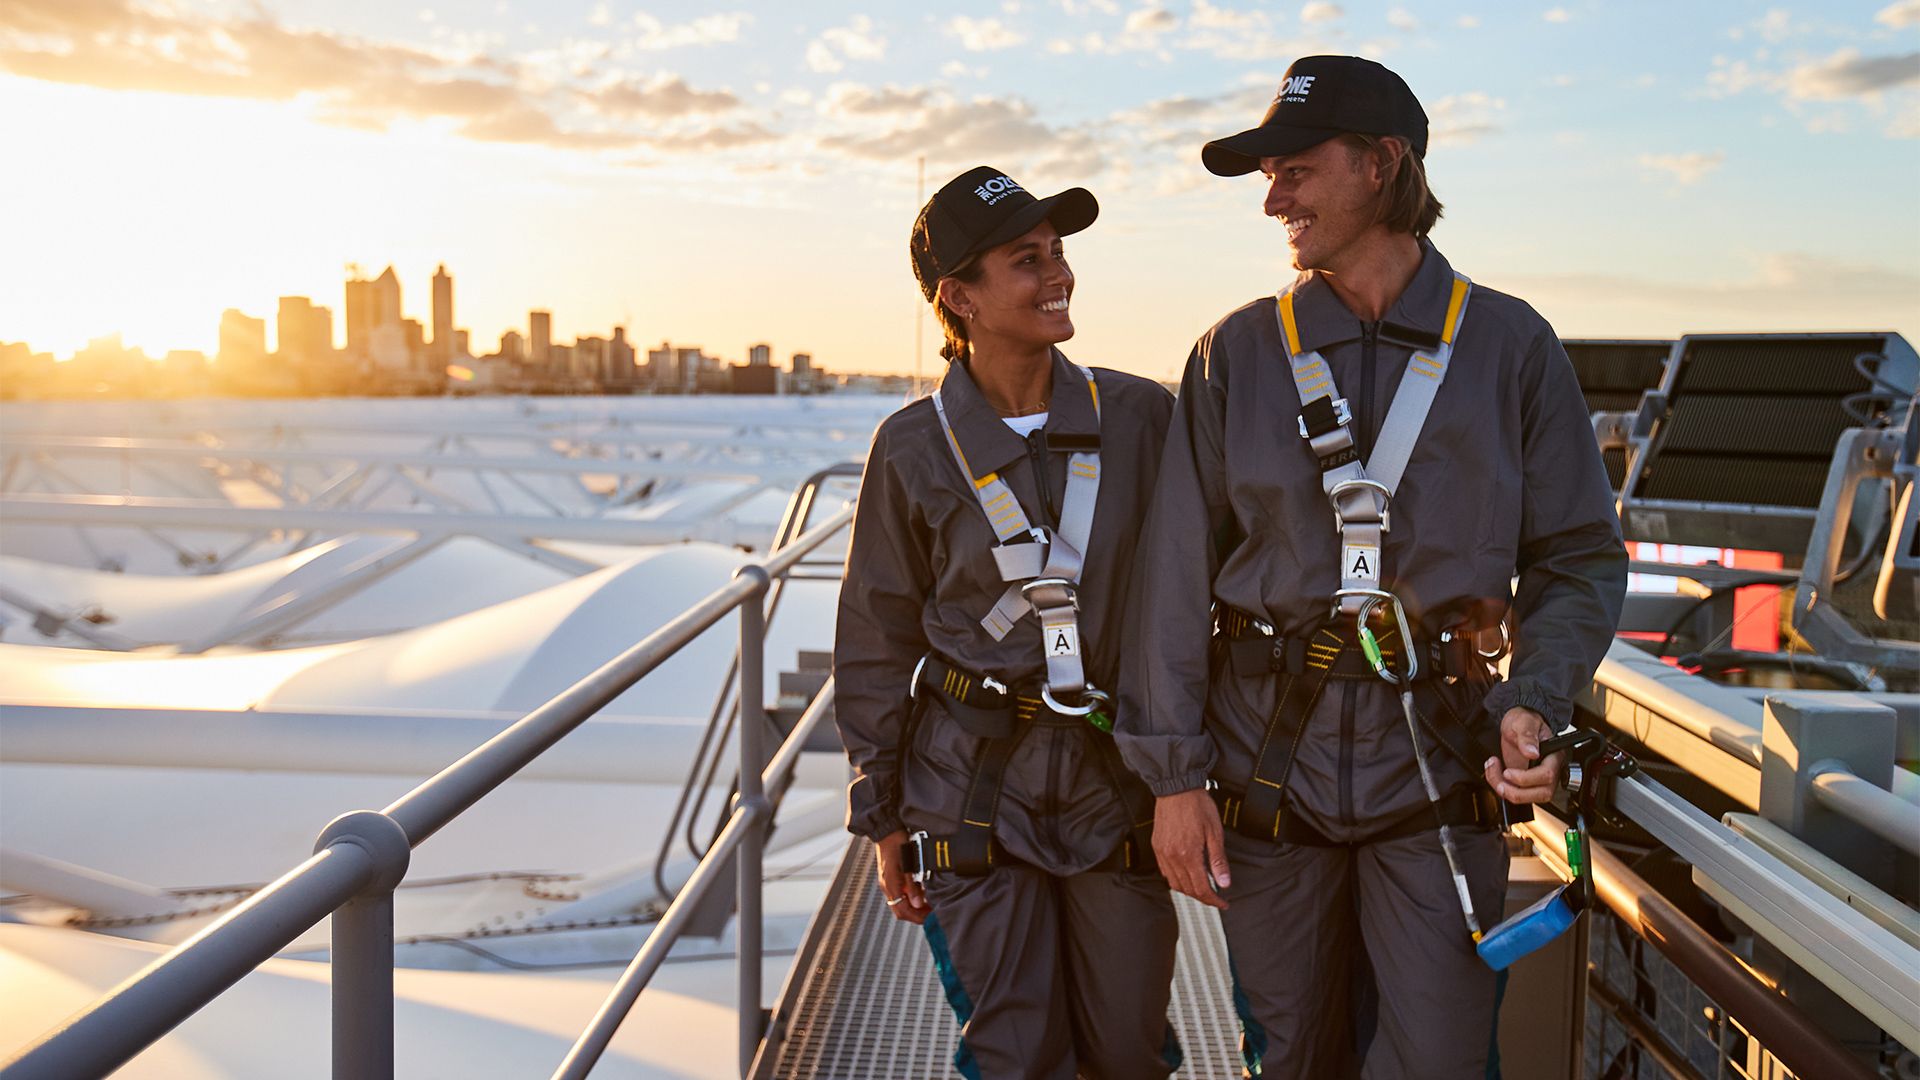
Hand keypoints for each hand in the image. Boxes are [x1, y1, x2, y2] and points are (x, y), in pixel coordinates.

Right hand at [873, 830, 928, 923]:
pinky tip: (920, 895)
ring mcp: (887, 882)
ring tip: (929, 906)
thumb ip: (913, 886)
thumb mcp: (909, 865)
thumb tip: (918, 904)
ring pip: (900, 903)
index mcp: (890, 885)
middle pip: (900, 910)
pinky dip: (910, 899)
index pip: (903, 911)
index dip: (917, 917)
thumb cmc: (898, 843)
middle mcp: (887, 886)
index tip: (931, 919)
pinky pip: (899, 894)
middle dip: (916, 915)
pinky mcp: (890, 877)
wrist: (886, 830)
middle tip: (932, 914)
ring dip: (913, 908)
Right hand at [1152, 789, 1230, 909]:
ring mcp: (1162, 853)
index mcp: (1188, 855)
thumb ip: (1218, 860)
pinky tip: (1186, 875)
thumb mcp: (1215, 832)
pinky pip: (1165, 872)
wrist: (1176, 787)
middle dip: (1203, 897)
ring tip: (1203, 888)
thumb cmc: (1197, 806)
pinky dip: (1176, 879)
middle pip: (1188, 889)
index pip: (1201, 888)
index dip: (1214, 900)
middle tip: (1216, 898)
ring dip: (1189, 890)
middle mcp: (1173, 857)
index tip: (1223, 903)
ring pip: (1175, 883)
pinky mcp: (1157, 847)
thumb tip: (1224, 883)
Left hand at [1483, 707, 1559, 803]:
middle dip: (1517, 792)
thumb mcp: (1524, 722)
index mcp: (1554, 755)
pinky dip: (1500, 786)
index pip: (1547, 775)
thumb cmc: (1525, 720)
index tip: (1509, 772)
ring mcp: (1537, 778)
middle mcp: (1549, 770)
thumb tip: (1532, 752)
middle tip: (1500, 781)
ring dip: (1506, 791)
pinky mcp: (1524, 782)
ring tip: (1493, 771)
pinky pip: (1515, 793)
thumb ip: (1527, 736)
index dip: (1527, 778)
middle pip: (1542, 793)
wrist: (1516, 723)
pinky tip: (1493, 771)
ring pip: (1528, 798)